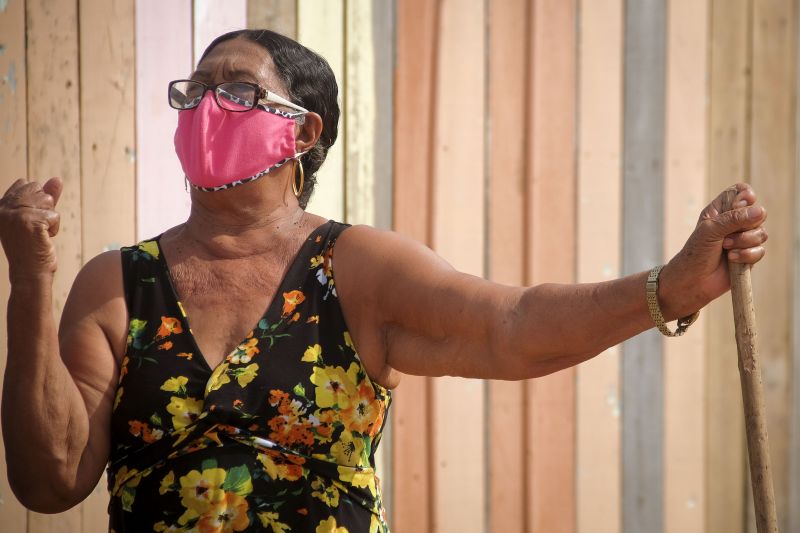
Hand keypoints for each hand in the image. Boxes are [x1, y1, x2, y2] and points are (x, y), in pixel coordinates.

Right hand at [0, 178, 62, 281]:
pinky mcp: (29, 221)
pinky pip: (55, 214)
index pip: (24, 184)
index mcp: (0, 207)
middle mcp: (3, 208)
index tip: (30, 221)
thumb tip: (57, 179)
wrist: (30, 273)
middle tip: (35, 229)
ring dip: (50, 219)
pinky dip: (54, 227)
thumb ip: (45, 198)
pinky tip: (43, 239)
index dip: (36, 201)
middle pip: (37, 189)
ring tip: (39, 235)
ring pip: (47, 200)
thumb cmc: (34, 248)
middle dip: (44, 208)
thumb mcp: (38, 218)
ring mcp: (15, 214)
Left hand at [660, 183, 767, 318]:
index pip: (742, 192)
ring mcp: (742, 239)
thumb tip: (760, 211)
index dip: (746, 196)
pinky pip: (760, 250)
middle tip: (725, 237)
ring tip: (727, 249)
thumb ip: (734, 218)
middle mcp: (733, 223)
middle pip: (757, 213)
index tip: (741, 205)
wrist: (692, 281)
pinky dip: (748, 255)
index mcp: (720, 210)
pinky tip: (732, 260)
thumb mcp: (710, 230)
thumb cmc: (695, 253)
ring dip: (745, 242)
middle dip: (745, 226)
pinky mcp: (748, 256)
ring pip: (761, 233)